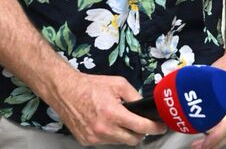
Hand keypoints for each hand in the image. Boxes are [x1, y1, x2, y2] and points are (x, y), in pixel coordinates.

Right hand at [46, 71, 165, 145]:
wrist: (65, 91)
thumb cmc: (90, 86)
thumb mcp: (118, 83)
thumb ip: (135, 96)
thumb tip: (145, 106)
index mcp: (113, 113)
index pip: (141, 127)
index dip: (155, 128)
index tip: (161, 127)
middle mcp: (103, 129)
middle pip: (133, 140)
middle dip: (140, 132)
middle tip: (140, 123)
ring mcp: (94, 137)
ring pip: (119, 142)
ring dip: (124, 134)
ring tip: (119, 120)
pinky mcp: (86, 141)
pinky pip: (106, 142)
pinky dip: (110, 135)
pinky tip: (106, 123)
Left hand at [191, 55, 225, 148]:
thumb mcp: (213, 73)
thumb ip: (198, 82)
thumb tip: (178, 89)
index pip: (225, 128)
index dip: (213, 140)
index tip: (200, 144)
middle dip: (212, 145)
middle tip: (196, 146)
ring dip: (216, 142)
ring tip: (201, 144)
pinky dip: (221, 134)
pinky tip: (211, 135)